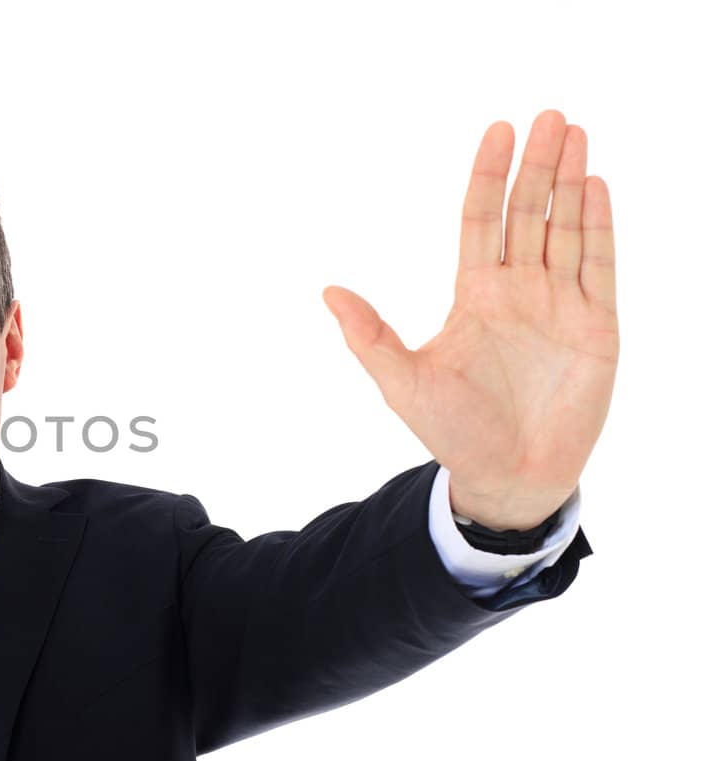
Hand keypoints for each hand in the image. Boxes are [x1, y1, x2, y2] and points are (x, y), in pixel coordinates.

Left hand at [321, 110, 617, 529]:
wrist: (507, 476)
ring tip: (576, 134)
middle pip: (529, 213)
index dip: (489, 176)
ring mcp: (560, 305)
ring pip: (567, 229)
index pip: (482, 220)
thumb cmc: (452, 432)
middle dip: (538, 165)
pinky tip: (599, 185)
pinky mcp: (598, 326)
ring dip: (573, 182)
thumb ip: (369, 336)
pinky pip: (601, 265)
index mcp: (474, 295)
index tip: (497, 131)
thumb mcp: (402, 382)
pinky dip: (600, 225)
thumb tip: (327, 291)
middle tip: (549, 115)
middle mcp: (519, 290)